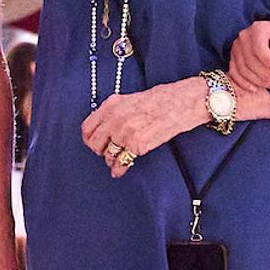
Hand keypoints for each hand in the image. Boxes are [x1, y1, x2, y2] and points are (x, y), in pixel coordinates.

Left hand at [81, 79, 204, 178]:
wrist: (182, 102)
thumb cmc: (162, 99)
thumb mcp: (131, 99)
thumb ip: (115, 112)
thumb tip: (104, 127)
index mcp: (112, 105)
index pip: (88, 127)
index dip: (89, 138)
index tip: (92, 143)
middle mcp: (116, 119)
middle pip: (95, 143)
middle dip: (99, 151)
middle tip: (104, 153)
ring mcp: (126, 133)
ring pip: (108, 155)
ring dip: (111, 160)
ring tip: (115, 161)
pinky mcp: (138, 145)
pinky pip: (122, 162)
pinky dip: (120, 169)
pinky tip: (120, 170)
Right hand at [228, 19, 269, 92]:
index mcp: (258, 29)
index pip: (259, 49)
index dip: (268, 62)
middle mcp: (243, 37)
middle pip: (250, 61)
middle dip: (266, 75)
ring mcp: (236, 47)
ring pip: (243, 69)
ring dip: (258, 81)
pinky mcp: (234, 57)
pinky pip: (234, 73)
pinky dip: (244, 83)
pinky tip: (256, 89)